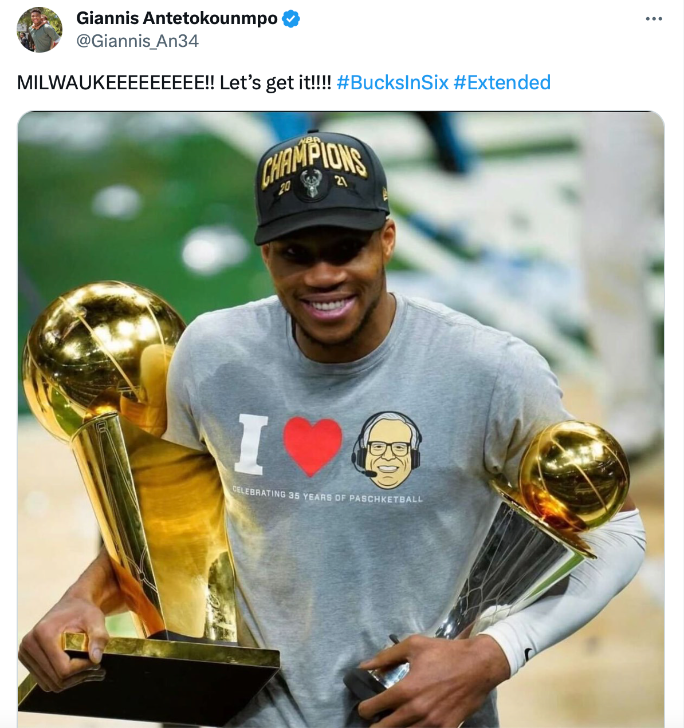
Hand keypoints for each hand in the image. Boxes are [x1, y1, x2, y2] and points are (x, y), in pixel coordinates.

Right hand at [18, 595, 108, 691]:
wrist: (72, 604)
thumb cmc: (84, 611)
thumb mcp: (96, 619)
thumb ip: (99, 636)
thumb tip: (96, 659)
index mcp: (43, 634)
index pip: (63, 668)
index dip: (82, 669)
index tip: (97, 661)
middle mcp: (29, 645)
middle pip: (55, 679)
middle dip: (78, 677)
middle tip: (97, 669)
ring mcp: (25, 653)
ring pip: (50, 683)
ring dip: (71, 681)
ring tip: (90, 671)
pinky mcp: (27, 659)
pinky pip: (45, 680)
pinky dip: (62, 680)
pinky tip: (78, 671)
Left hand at [357, 634, 509, 726]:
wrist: (478, 665)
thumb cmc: (444, 653)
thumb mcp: (413, 645)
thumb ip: (386, 656)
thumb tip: (364, 666)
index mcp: (406, 690)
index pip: (375, 707)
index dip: (365, 709)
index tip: (364, 708)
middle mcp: (416, 710)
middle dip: (375, 725)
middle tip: (374, 720)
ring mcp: (432, 723)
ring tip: (391, 724)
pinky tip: (411, 726)